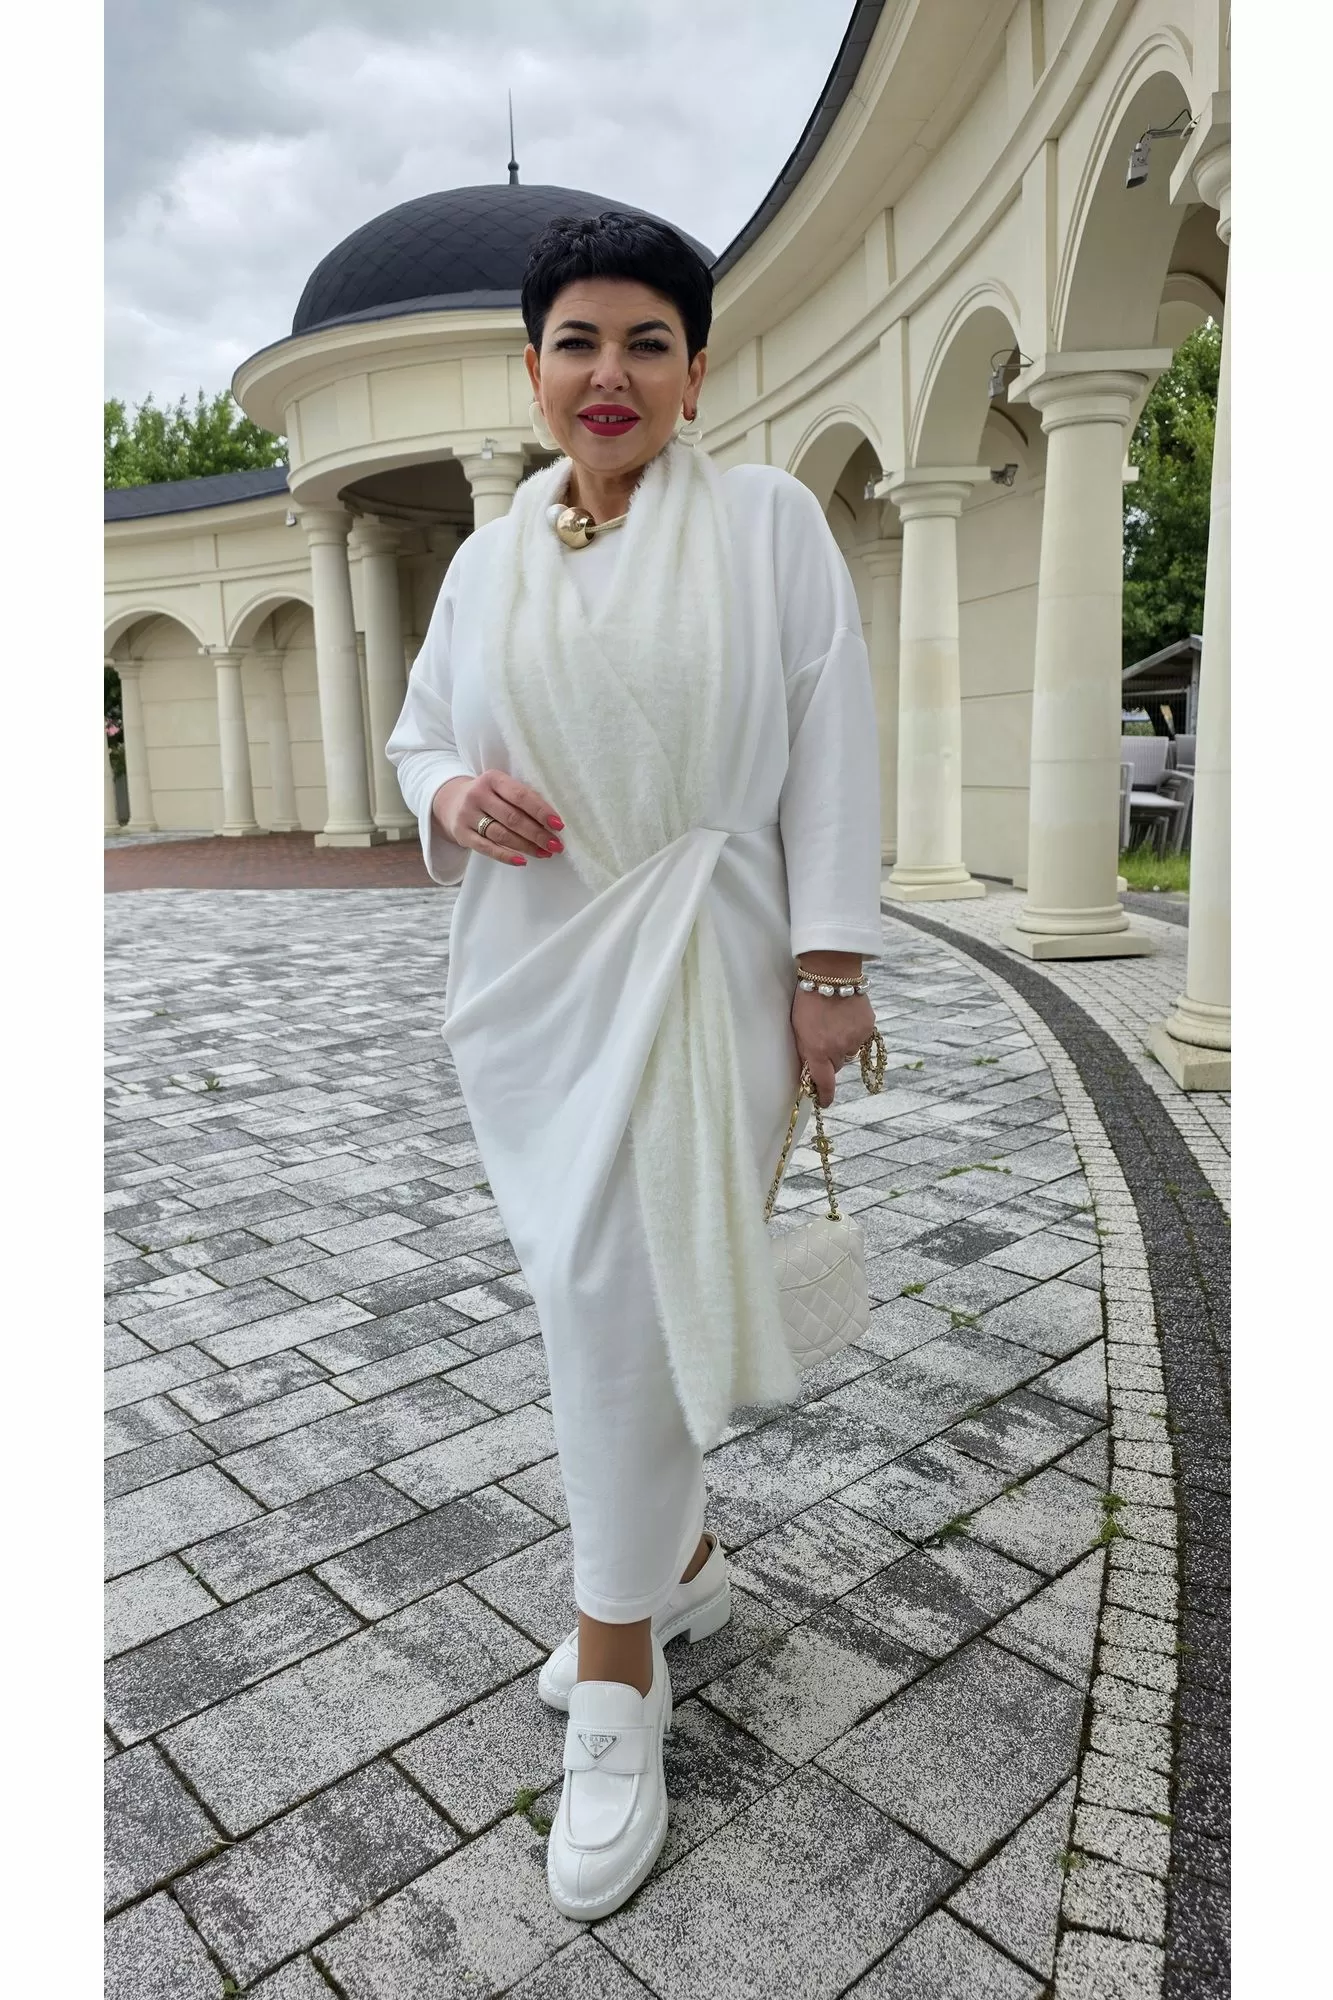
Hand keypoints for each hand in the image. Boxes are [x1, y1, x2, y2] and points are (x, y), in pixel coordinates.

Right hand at [433, 771, 563, 865]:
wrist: (450, 802)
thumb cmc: (489, 796)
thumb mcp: (501, 788)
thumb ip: (521, 798)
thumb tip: (552, 821)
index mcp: (492, 778)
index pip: (521, 795)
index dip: (541, 811)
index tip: (559, 825)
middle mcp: (477, 794)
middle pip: (512, 818)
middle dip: (538, 833)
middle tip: (556, 844)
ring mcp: (467, 815)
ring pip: (502, 834)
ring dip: (527, 846)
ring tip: (545, 853)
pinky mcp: (461, 833)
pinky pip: (487, 848)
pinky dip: (506, 856)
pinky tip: (523, 861)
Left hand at [792, 989, 875, 1107]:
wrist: (831, 974)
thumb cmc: (808, 1000)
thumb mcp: (798, 1029)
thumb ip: (806, 1051)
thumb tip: (811, 1071)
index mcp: (817, 1050)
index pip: (823, 1082)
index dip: (824, 1096)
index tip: (823, 1103)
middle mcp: (838, 1048)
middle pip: (836, 1066)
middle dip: (830, 1059)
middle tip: (823, 1039)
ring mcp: (855, 1038)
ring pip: (849, 1053)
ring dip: (842, 1045)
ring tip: (835, 1024)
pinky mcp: (868, 1028)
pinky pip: (860, 1039)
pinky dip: (854, 1033)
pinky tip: (846, 1017)